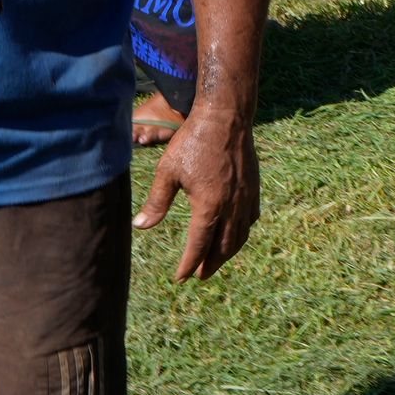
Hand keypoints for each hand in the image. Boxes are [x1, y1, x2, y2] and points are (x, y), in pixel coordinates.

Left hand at [138, 107, 259, 279]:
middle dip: (210, 264)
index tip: (181, 277)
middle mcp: (231, 207)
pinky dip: (242, 232)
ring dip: (227, 253)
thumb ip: (157, 202)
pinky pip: (251, 218)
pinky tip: (236, 233)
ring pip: (240, 236)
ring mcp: (245, 198)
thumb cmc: (193, 142)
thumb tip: (140, 226)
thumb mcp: (168, 171)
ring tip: (216, 261)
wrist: (225, 117)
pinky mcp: (253, 188)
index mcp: (209, 206)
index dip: (189, 264)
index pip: (199, 245)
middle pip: (222, 247)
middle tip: (200, 275)